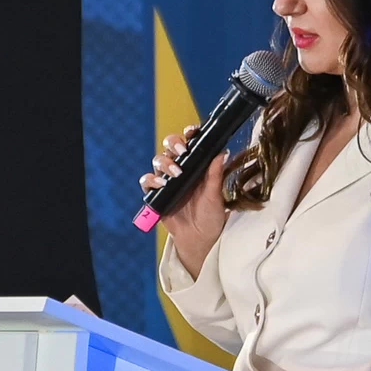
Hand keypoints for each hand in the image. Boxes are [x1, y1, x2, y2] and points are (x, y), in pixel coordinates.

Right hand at [141, 124, 228, 276]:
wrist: (200, 239)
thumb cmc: (211, 216)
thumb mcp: (216, 196)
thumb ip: (216, 175)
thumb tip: (223, 153)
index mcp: (197, 164)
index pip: (191, 142)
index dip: (189, 133)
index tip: (192, 132)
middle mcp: (181, 168)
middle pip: (170, 146)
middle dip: (174, 144)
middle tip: (182, 152)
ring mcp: (167, 180)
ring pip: (158, 161)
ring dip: (165, 163)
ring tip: (175, 174)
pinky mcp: (157, 194)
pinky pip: (147, 181)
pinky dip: (151, 180)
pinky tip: (160, 185)